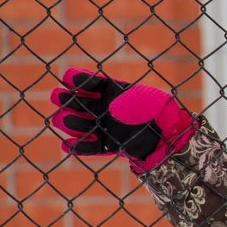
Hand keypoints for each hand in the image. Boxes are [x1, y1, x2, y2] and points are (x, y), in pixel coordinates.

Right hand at [49, 68, 196, 172]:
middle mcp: (102, 107)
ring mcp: (102, 126)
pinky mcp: (106, 145)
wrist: (167, 135)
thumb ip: (119, 95)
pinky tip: (69, 146)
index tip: (71, 79)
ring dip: (70, 122)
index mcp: (110, 90)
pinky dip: (77, 147)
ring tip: (69, 120)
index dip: (77, 79)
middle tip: (59, 97)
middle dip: (65, 99)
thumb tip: (103, 103)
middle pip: (75, 102)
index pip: (88, 82)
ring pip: (77, 123)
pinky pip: (87, 147)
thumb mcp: (140, 96)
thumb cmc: (155, 109)